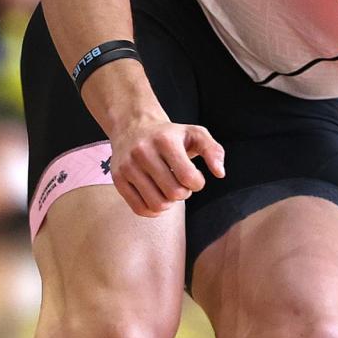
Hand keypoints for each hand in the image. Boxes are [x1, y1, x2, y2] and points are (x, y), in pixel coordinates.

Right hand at [107, 116, 225, 216]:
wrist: (133, 126)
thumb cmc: (169, 135)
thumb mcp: (194, 134)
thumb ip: (213, 150)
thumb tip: (219, 173)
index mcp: (165, 140)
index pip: (188, 177)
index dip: (197, 183)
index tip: (194, 177)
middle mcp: (143, 152)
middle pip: (173, 193)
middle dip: (184, 193)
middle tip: (181, 184)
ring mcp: (128, 166)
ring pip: (157, 204)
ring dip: (169, 203)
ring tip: (169, 190)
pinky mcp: (118, 179)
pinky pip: (140, 208)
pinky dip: (153, 210)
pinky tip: (157, 197)